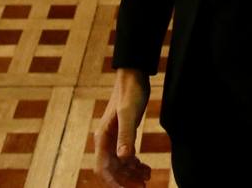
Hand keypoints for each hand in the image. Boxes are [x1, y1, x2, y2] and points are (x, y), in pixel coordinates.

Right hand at [95, 69, 151, 186]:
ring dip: (131, 173)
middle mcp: (105, 140)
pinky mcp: (123, 133)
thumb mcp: (129, 114)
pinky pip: (126, 155)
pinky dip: (134, 164)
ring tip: (148, 178)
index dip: (114, 182)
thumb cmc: (130, 92)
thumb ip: (127, 135)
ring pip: (119, 164)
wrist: (133, 75)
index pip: (103, 168)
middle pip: (112, 169)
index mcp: (103, 138)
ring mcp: (114, 137)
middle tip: (143, 186)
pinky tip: (146, 168)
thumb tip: (123, 159)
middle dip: (125, 180)